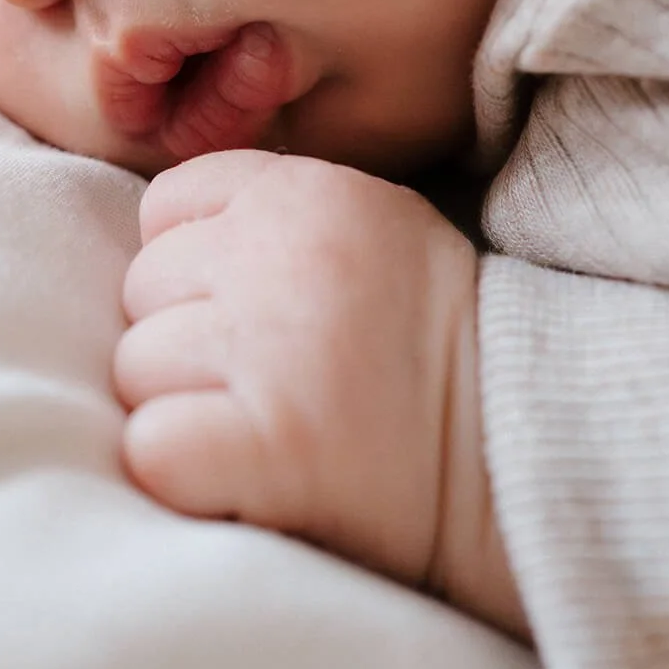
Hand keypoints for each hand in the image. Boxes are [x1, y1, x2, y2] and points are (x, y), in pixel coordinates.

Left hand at [114, 149, 528, 636]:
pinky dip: (185, 475)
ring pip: (136, 369)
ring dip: (183, 409)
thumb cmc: (439, 345)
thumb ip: (270, 219)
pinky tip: (247, 477)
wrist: (533, 450)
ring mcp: (272, 348)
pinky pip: (152, 449)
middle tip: (270, 382)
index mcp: (305, 191)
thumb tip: (152, 247)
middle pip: (141, 290)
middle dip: (185, 342)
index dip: (191, 269)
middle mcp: (280, 256)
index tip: (247, 313)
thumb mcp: (372, 229)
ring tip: (271, 428)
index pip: (164, 206)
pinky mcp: (269, 443)